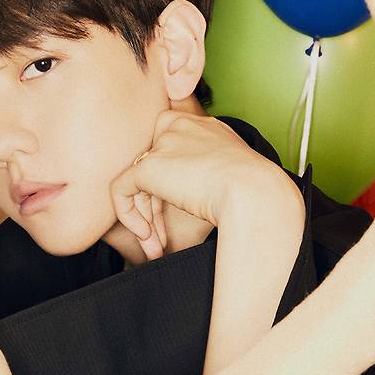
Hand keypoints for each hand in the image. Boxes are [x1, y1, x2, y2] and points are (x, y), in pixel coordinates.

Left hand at [110, 111, 263, 261]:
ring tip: (155, 248)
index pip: (170, 154)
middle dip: (153, 209)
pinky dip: (128, 216)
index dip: (167, 189)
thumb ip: (209, 171)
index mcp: (200, 126)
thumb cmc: (252, 189)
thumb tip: (191, 193)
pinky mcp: (148, 165)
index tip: (177, 215)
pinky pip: (121, 190)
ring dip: (145, 219)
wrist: (253, 191)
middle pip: (153, 169)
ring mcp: (162, 144)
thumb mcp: (231, 172)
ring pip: (137, 183)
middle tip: (161, 239)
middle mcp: (178, 126)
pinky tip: (146, 236)